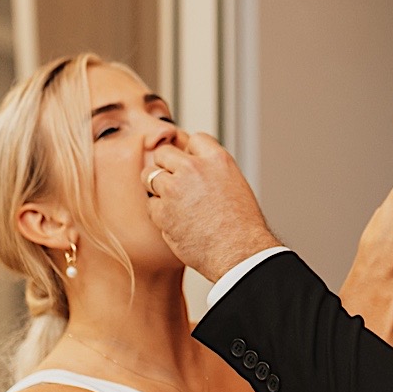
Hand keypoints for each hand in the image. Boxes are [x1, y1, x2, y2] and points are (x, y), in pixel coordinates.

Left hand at [145, 133, 278, 281]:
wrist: (238, 252)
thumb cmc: (243, 226)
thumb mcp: (236, 185)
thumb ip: (213, 171)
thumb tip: (194, 167)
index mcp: (217, 160)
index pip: (194, 139)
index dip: (190, 153)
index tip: (191, 166)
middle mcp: (194, 169)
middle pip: (164, 153)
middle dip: (166, 166)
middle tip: (175, 183)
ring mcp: (175, 189)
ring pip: (149, 175)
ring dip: (157, 187)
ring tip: (173, 203)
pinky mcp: (163, 211)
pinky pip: (150, 203)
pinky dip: (158, 212)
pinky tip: (174, 221)